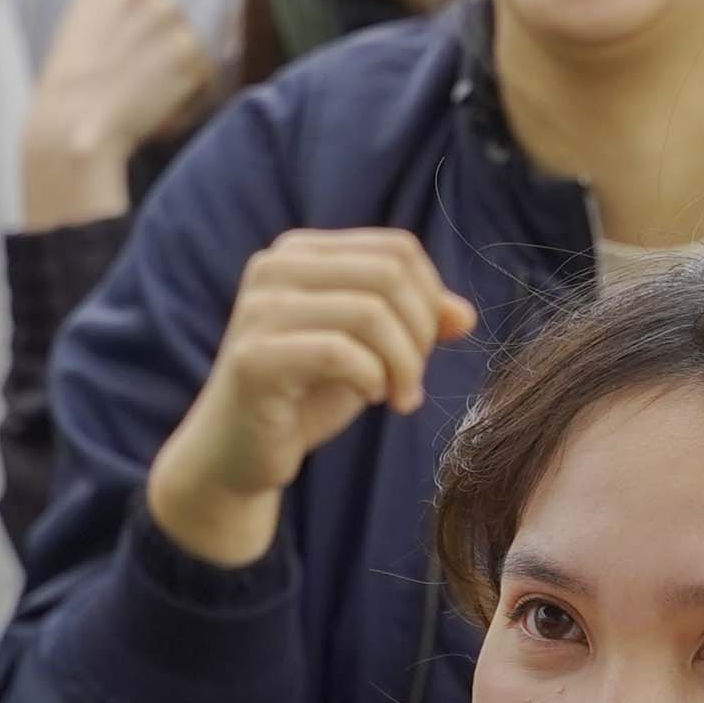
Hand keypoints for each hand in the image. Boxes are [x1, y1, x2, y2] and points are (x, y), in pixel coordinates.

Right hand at [23, 0, 218, 232]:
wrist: (73, 126)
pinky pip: (204, 75)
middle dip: (162, 47)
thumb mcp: (76, 34)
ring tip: (143, 98)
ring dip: (176, 73)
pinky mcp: (190, 48)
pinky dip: (189, 99)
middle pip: (170, 15)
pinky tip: (157, 112)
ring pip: (187, 46)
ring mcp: (168, 14)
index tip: (123, 57)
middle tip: (136, 81)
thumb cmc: (67, 93)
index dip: (139, 30)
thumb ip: (111, 16)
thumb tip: (145, 23)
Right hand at [142, 228, 474, 566]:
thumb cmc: (305, 396)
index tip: (423, 349)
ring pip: (371, 313)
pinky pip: (341, 353)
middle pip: (390, 275)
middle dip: (420, 332)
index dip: (430, 300)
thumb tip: (466, 316)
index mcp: (300, 251)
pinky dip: (372, 378)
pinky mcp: (254, 358)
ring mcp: (259, 310)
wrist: (237, 453)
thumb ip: (415, 324)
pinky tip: (370, 397)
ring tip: (400, 397)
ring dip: (404, 363)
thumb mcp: (371, 351)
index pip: (398, 249)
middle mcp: (274, 267)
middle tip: (412, 379)